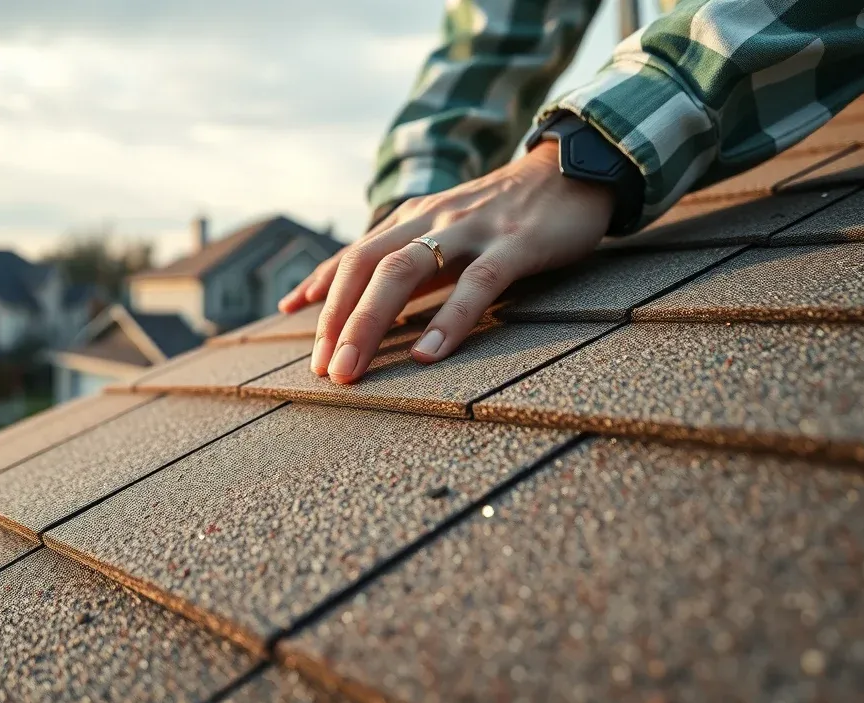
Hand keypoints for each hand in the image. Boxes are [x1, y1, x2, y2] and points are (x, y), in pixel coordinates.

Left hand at [279, 141, 614, 383]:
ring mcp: (471, 230)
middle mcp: (431, 220)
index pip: (354, 255)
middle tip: (323, 370)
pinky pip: (476, 284)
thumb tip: (365, 303)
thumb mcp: (448, 233)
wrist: (572, 171)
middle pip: (366, 267)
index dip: (320, 285)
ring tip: (351, 370)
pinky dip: (447, 320)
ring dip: (369, 323)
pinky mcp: (514, 246)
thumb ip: (410, 263)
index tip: (291, 320)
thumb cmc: (505, 215)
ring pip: (404, 273)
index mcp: (413, 221)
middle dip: (336, 320)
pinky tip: (428, 356)